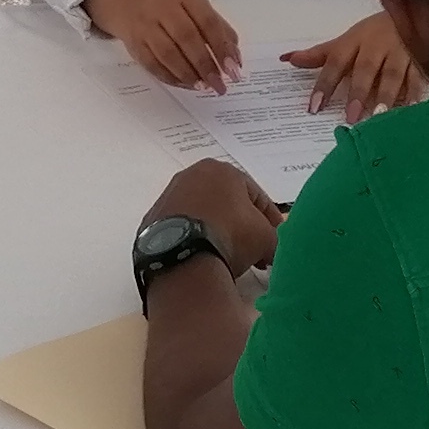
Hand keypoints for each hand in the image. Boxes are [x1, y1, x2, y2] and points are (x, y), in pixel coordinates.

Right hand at [86, 0, 240, 91]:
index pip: (207, 22)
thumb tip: (234, 61)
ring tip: (204, 87)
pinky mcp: (135, 43)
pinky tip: (186, 84)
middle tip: (219, 85)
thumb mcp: (198, 9)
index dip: (222, 47)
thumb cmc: (175, 9)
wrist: (133, 3)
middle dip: (206, 65)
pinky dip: (172, 78)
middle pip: (187, 38)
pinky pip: (153, 65)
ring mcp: (146, 25)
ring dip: (189, 74)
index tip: (233, 70)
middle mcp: (163, 6)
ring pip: (168, 54)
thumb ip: (220, 30)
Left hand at [145, 158, 283, 274]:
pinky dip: (195, 240)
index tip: (277, 240)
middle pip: (227, 203)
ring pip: (203, 215)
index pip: (256, 195)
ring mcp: (167, 197)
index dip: (271, 220)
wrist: (184, 258)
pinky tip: (204, 258)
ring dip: (219, 233)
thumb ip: (275, 238)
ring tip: (231, 258)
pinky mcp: (151, 220)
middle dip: (244, 227)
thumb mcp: (266, 238)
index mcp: (221, 170)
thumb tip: (271, 248)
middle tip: (257, 252)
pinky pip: (182, 229)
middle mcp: (190, 176)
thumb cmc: (231, 236)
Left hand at [284, 11, 427, 123]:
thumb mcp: (346, 41)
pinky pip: (420, 77)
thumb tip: (286, 59)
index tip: (314, 107)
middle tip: (351, 117)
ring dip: (387, 95)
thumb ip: (319, 54)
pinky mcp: (423, 59)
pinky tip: (413, 110)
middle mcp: (376, 46)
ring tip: (380, 116)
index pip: (335, 63)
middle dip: (358, 92)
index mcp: (354, 41)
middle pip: (366, 69)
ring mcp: (401, 52)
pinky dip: (417, 93)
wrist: (411, 11)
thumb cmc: (373, 33)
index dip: (325, 84)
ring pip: (395, 74)